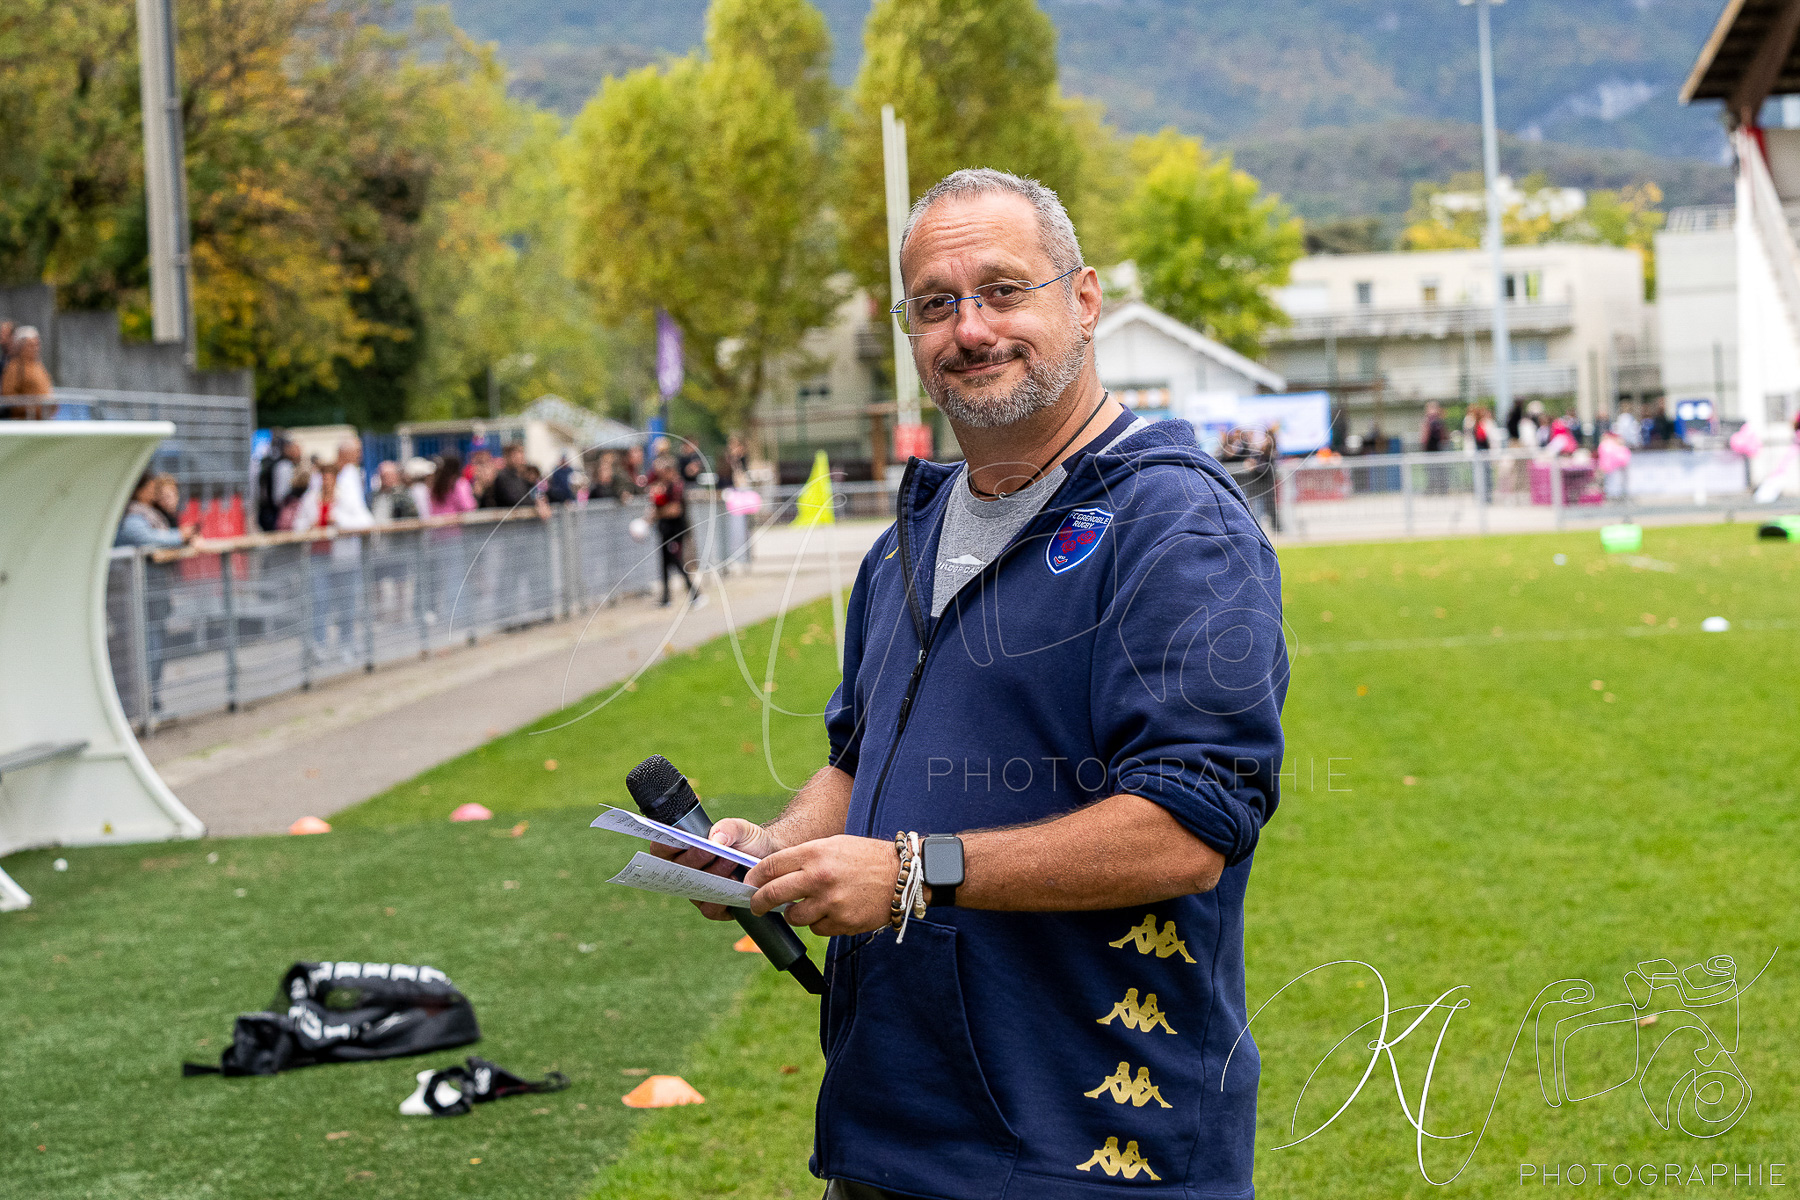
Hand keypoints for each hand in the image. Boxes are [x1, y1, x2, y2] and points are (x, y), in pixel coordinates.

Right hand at [646, 817, 782, 921]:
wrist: (771, 859)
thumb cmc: (748, 842)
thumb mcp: (741, 828)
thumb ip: (727, 828)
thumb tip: (714, 839)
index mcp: (685, 850)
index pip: (662, 849)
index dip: (664, 845)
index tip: (678, 839)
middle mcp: (687, 874)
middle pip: (677, 871)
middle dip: (695, 859)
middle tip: (713, 850)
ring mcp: (700, 892)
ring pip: (694, 891)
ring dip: (712, 876)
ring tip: (731, 862)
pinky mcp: (715, 909)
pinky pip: (710, 909)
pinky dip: (722, 898)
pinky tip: (736, 884)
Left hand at [745, 834, 897, 936]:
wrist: (902, 876)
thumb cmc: (865, 857)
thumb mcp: (833, 845)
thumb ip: (804, 859)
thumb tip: (773, 875)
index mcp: (815, 853)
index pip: (770, 867)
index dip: (754, 877)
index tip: (750, 884)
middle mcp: (819, 878)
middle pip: (773, 894)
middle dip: (759, 902)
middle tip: (756, 906)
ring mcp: (831, 902)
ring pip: (795, 917)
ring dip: (794, 914)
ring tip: (805, 906)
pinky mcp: (842, 922)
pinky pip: (817, 929)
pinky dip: (819, 923)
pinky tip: (832, 911)